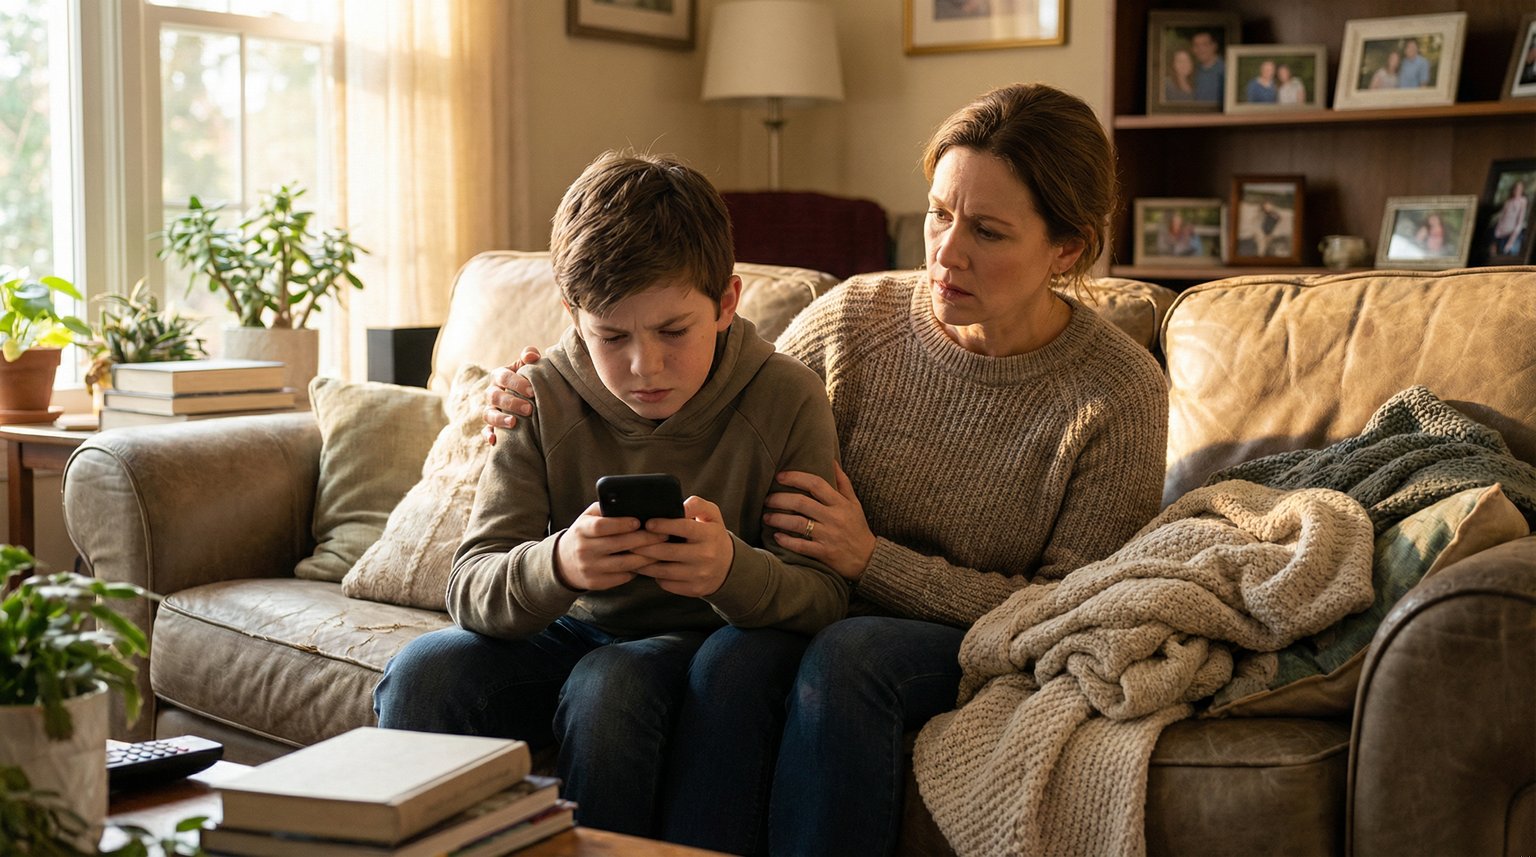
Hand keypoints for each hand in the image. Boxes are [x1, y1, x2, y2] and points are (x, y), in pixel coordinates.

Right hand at [482, 346, 542, 445]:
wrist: (530, 395)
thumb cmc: (530, 378)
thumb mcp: (530, 366)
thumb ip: (530, 356)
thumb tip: (531, 356)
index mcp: (500, 376)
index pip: (503, 377)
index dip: (516, 383)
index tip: (532, 391)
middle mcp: (493, 392)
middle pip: (494, 396)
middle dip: (511, 402)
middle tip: (529, 409)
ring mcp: (491, 409)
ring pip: (488, 414)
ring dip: (499, 418)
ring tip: (514, 423)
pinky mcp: (492, 425)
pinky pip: (485, 431)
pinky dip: (488, 436)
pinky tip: (494, 441)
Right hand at [554, 502, 666, 590]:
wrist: (563, 563)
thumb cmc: (584, 534)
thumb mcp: (587, 518)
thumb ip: (605, 509)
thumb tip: (631, 502)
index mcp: (581, 530)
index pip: (601, 526)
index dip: (621, 524)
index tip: (639, 521)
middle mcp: (583, 550)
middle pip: (618, 544)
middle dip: (644, 539)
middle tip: (663, 534)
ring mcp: (589, 568)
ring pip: (624, 564)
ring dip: (646, 557)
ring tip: (661, 549)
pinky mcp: (596, 583)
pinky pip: (622, 577)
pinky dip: (637, 570)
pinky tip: (648, 563)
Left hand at [627, 496, 733, 597]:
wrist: (728, 567)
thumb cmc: (712, 536)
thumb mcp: (712, 515)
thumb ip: (697, 505)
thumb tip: (681, 505)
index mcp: (710, 535)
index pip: (684, 528)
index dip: (664, 525)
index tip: (648, 523)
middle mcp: (706, 556)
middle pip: (669, 552)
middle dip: (645, 546)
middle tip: (630, 541)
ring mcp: (699, 575)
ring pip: (664, 571)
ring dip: (644, 563)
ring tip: (632, 554)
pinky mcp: (693, 589)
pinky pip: (666, 583)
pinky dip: (654, 576)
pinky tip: (646, 568)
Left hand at [763, 464, 875, 581]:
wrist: (869, 559)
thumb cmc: (858, 528)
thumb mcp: (854, 503)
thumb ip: (842, 482)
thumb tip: (831, 459)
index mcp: (840, 503)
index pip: (816, 484)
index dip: (796, 477)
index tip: (779, 477)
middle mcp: (834, 517)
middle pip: (802, 503)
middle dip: (780, 499)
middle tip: (767, 499)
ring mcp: (828, 536)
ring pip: (798, 524)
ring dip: (778, 519)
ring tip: (766, 517)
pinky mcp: (824, 553)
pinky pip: (801, 546)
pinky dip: (786, 541)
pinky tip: (776, 536)